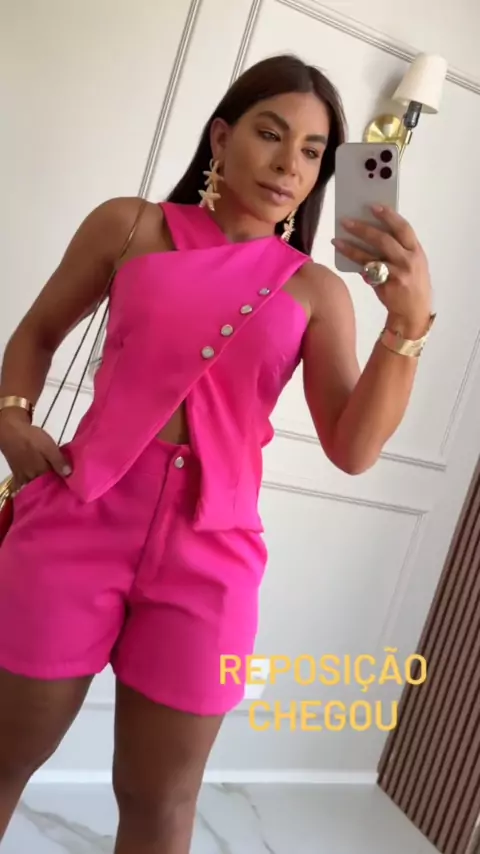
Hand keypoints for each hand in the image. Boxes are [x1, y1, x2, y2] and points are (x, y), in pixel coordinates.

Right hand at [0, 409, 71, 492]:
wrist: (9, 431)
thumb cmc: (30, 438)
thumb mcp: (48, 447)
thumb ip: (58, 461)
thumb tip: (69, 475)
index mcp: (41, 472)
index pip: (55, 482)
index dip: (63, 482)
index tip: (71, 482)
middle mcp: (31, 478)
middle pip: (44, 485)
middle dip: (53, 485)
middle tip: (63, 482)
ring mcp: (22, 476)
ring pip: (34, 484)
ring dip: (42, 484)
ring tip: (52, 480)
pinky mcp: (16, 472)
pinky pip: (24, 482)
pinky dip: (30, 483)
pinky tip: (35, 479)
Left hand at [332, 205, 432, 337]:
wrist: (413, 312)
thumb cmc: (411, 284)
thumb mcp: (412, 263)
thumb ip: (398, 249)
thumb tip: (371, 233)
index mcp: (416, 250)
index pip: (403, 227)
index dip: (388, 216)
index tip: (373, 206)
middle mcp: (409, 260)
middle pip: (384, 239)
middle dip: (363, 229)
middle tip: (346, 221)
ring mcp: (398, 274)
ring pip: (371, 256)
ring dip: (351, 247)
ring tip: (337, 240)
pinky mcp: (387, 286)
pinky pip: (367, 272)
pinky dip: (355, 263)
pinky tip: (344, 256)